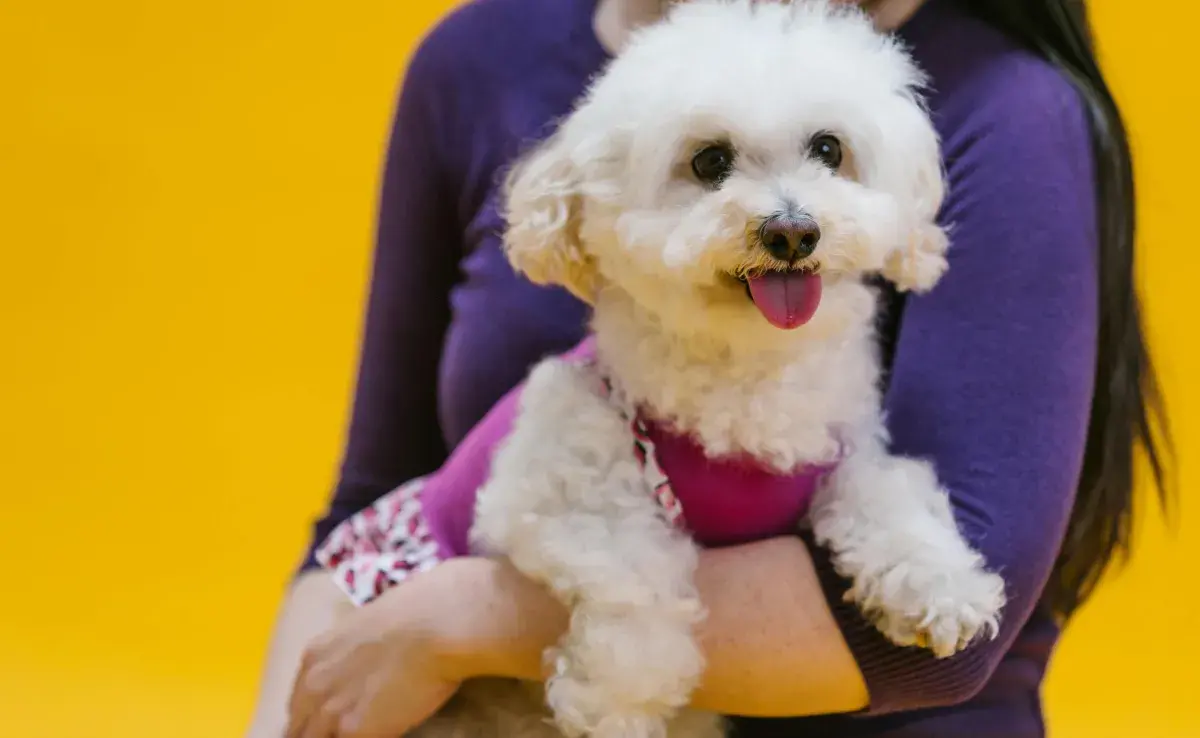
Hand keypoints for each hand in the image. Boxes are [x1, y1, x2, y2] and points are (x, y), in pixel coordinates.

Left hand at [283, 566, 464, 737]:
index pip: (299, 702)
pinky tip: (379, 736)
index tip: (330, 722)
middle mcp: (314, 685)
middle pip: (297, 728)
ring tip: (361, 733)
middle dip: (317, 733)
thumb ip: (355, 652)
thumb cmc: (416, 613)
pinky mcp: (354, 731)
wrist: (436, 626)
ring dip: (335, 737)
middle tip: (342, 732)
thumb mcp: (368, 627)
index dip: (314, 715)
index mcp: (315, 656)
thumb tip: (366, 664)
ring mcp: (330, 711)